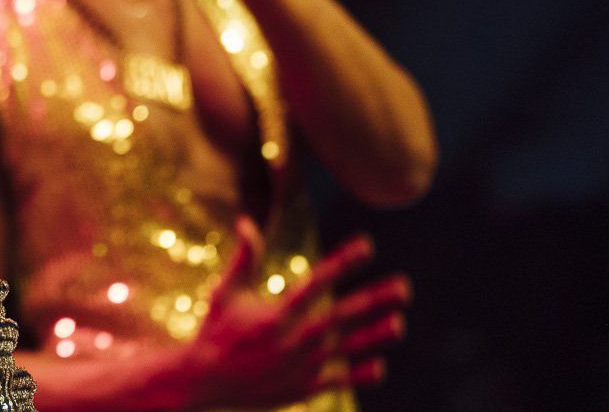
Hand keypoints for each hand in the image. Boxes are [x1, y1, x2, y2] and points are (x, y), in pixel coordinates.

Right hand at [174, 218, 409, 409]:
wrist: (203, 381)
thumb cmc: (215, 330)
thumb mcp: (227, 291)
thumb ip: (244, 258)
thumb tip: (245, 220)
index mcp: (276, 313)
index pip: (318, 280)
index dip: (344, 261)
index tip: (368, 245)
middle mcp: (292, 339)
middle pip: (342, 315)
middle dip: (374, 299)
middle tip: (404, 287)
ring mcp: (299, 366)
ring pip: (346, 348)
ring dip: (375, 336)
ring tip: (399, 323)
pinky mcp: (301, 389)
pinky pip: (336, 379)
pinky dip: (358, 373)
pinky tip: (380, 366)